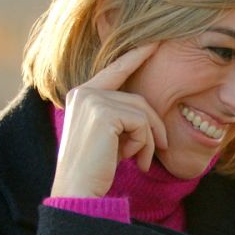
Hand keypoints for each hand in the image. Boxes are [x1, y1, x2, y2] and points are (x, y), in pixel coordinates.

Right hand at [51, 43, 167, 197]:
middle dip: (153, 126)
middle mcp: (84, 93)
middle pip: (137, 99)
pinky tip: (133, 160)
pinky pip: (141, 122)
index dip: (136, 56)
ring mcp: (92, 100)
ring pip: (142, 111)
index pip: (115, 71)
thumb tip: (147, 114)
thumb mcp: (108, 138)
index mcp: (81, 96)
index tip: (155, 43)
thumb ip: (121, 119)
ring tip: (140, 161)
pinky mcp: (103, 112)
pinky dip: (144, 143)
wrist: (77, 192)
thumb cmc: (94, 171)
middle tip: (158, 150)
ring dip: (148, 140)